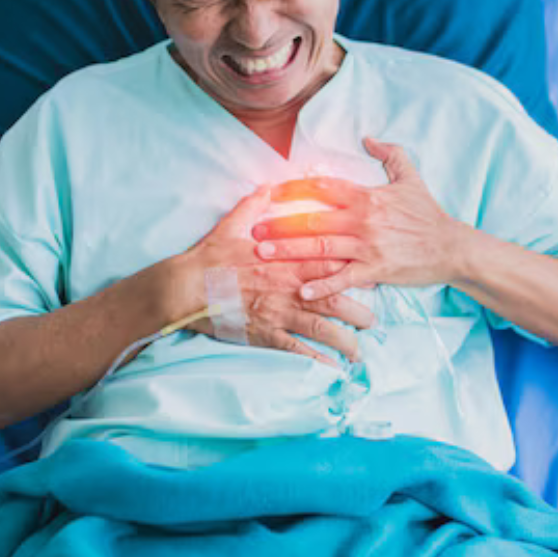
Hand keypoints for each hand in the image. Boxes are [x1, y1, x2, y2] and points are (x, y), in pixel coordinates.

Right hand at [170, 185, 375, 365]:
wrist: (184, 288)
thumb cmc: (209, 256)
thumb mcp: (233, 224)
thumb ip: (257, 205)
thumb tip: (270, 187)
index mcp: (285, 260)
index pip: (328, 264)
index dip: (354, 270)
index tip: (371, 276)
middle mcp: (288, 287)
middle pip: (333, 299)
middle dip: (357, 311)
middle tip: (374, 320)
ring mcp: (278, 312)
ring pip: (321, 327)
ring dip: (344, 340)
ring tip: (359, 351)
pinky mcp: (265, 333)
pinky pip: (297, 349)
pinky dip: (316, 360)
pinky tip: (331, 369)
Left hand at [250, 138, 468, 301]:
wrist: (451, 247)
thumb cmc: (428, 214)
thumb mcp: (411, 178)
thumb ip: (389, 154)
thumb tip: (367, 137)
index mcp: (367, 197)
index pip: (323, 188)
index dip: (294, 189)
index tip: (270, 192)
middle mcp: (363, 220)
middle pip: (313, 220)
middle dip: (280, 224)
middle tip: (253, 230)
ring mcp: (368, 247)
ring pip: (321, 248)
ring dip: (290, 251)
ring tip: (263, 254)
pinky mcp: (376, 270)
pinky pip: (343, 278)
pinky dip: (322, 286)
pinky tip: (301, 291)